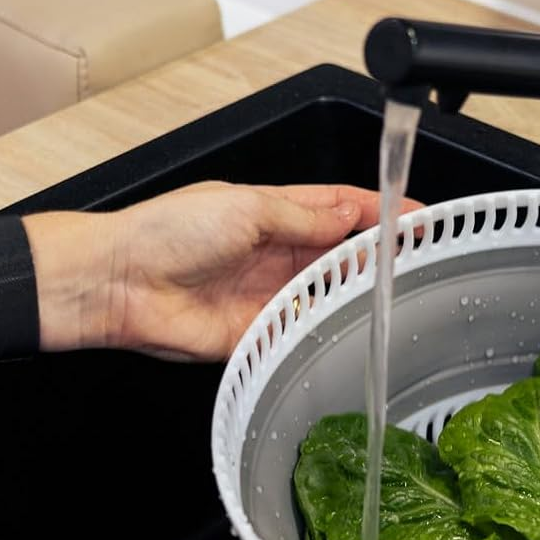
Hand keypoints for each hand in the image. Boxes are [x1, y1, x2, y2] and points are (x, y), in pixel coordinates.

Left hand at [28, 182, 416, 361]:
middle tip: (416, 254)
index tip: (418, 215)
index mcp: (274, 211)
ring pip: (331, 292)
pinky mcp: (261, 332)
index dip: (382, 210)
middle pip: (344, 252)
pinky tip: (349, 321)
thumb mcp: (246, 207)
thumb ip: (304, 216)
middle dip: (381, 251)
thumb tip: (350, 216)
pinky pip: (305, 331)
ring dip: (359, 289)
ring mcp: (271, 293)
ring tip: (391, 286)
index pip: (342, 208)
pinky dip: (328, 327)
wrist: (120, 283)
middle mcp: (277, 252)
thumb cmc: (165, 232)